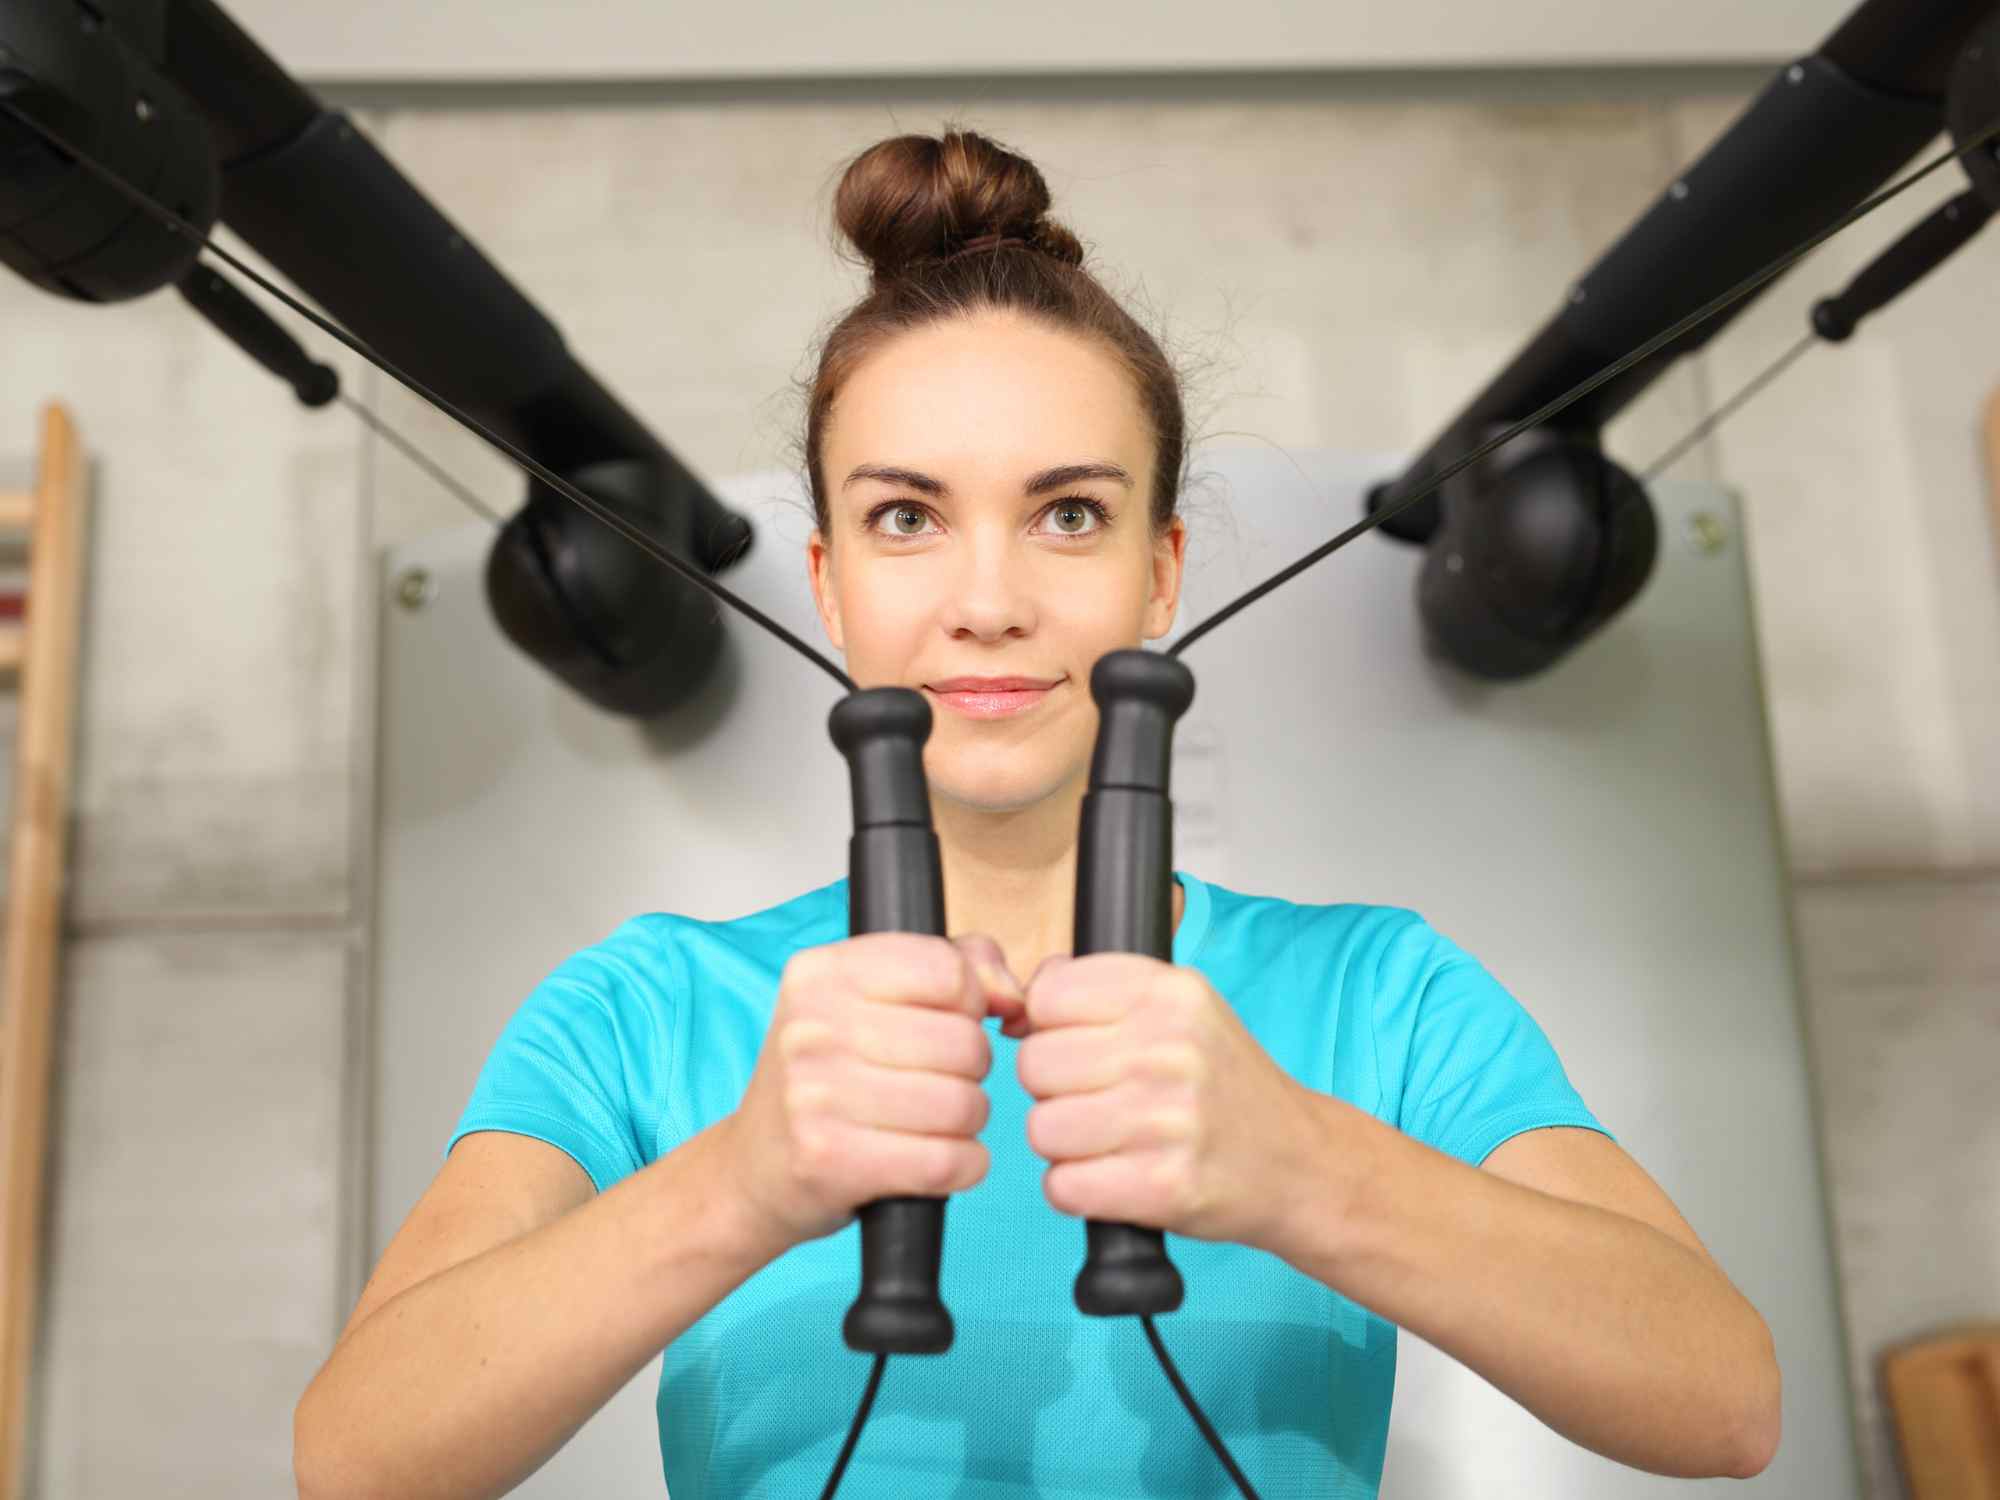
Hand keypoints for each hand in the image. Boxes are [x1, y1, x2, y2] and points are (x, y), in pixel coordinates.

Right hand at [725, 932, 1025, 1249]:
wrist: (753, 1169)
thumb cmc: (829, 1078)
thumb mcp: (870, 1000)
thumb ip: (956, 966)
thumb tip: (1013, 997)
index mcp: (822, 972)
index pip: (948, 971)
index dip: (970, 1003)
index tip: (948, 1023)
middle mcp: (811, 1027)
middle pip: (965, 1043)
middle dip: (971, 1071)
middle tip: (937, 1082)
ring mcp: (815, 1096)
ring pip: (964, 1105)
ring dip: (969, 1122)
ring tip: (934, 1122)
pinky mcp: (830, 1161)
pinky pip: (949, 1161)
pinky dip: (964, 1166)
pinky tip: (936, 1159)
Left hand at [1015, 953, 1327, 1250]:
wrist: (1298, 1162)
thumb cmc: (1221, 1082)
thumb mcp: (1178, 1006)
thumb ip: (1096, 989)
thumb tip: (1013, 1008)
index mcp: (1169, 992)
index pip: (1046, 996)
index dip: (1049, 1027)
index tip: (1079, 1046)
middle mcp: (1170, 1048)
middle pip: (1034, 1065)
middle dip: (1054, 1089)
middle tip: (1099, 1100)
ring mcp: (1168, 1119)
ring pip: (1041, 1128)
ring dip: (1062, 1144)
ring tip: (1109, 1140)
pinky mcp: (1165, 1186)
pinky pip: (1062, 1185)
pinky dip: (1076, 1189)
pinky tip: (1114, 1176)